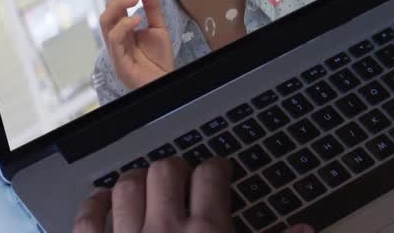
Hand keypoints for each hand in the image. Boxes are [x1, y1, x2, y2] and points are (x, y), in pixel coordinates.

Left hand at [72, 157, 316, 232]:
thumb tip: (305, 231)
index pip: (212, 175)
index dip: (217, 167)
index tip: (218, 172)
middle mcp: (165, 231)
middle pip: (167, 171)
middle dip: (177, 169)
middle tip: (184, 179)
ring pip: (128, 186)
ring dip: (137, 181)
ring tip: (146, 186)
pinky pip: (87, 220)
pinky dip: (94, 206)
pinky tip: (104, 205)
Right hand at [100, 0, 174, 90]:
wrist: (164, 82)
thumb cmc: (159, 60)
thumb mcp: (158, 27)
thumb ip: (153, 7)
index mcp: (123, 27)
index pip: (117, 1)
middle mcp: (116, 35)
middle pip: (109, 7)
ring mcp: (115, 47)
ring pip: (106, 20)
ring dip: (119, 4)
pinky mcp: (118, 60)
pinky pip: (114, 39)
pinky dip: (124, 25)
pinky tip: (136, 18)